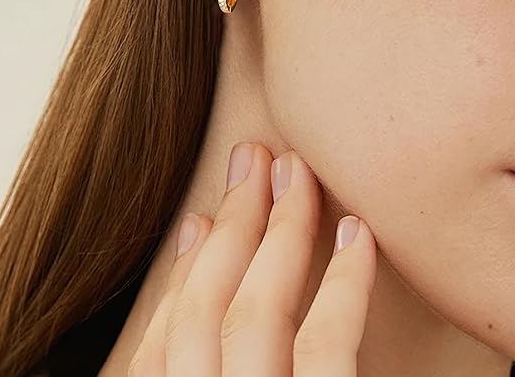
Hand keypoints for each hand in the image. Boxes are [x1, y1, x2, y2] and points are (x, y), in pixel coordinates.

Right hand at [118, 141, 376, 374]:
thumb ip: (207, 366)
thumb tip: (207, 298)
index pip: (157, 345)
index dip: (180, 275)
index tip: (199, 221)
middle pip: (204, 308)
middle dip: (231, 222)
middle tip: (252, 159)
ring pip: (256, 311)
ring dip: (278, 228)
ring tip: (295, 170)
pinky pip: (325, 346)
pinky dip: (342, 283)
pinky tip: (356, 233)